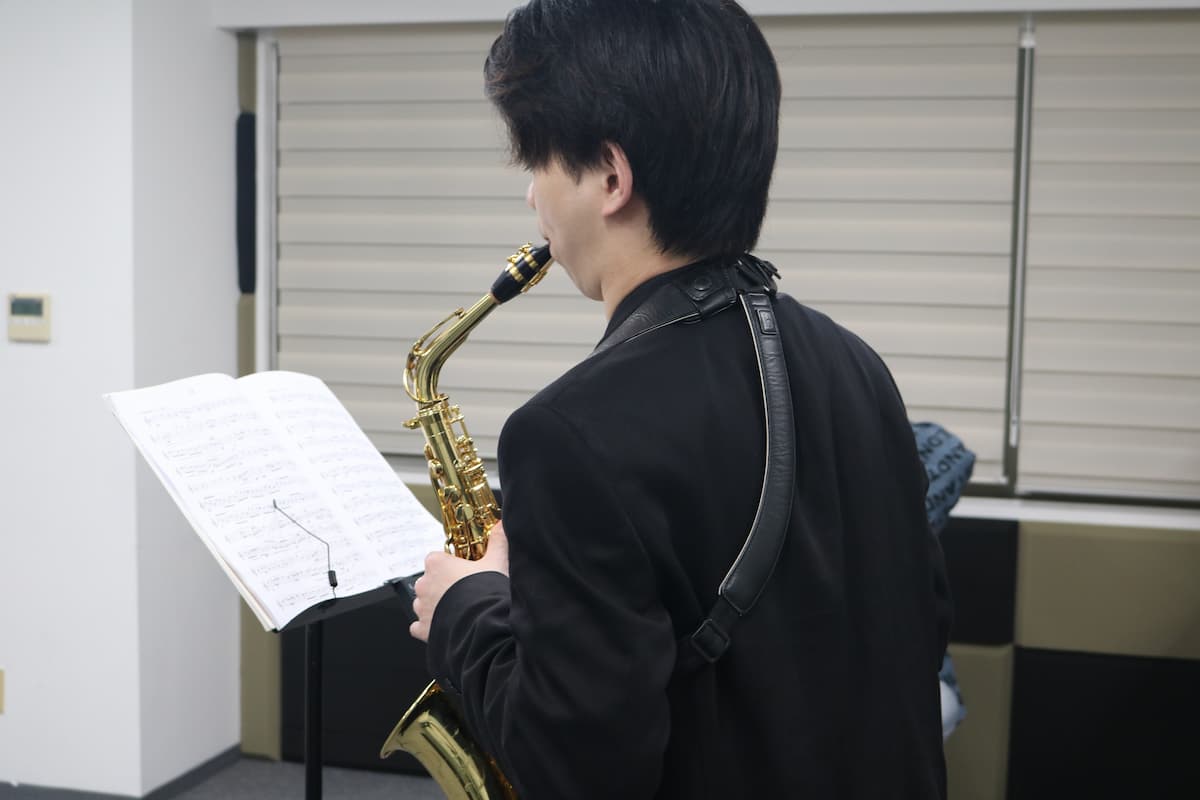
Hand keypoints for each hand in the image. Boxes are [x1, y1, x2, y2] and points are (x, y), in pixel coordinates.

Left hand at [409, 521, 509, 642]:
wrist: (483, 624)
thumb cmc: (486, 592)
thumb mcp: (496, 562)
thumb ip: (498, 541)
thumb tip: (502, 525)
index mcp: (437, 564)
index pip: (437, 558)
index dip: (450, 565)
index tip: (463, 571)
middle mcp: (424, 584)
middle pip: (430, 580)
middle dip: (443, 585)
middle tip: (464, 591)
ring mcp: (422, 607)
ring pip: (424, 603)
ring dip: (436, 605)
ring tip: (458, 609)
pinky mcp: (423, 628)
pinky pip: (420, 626)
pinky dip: (429, 626)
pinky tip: (446, 625)